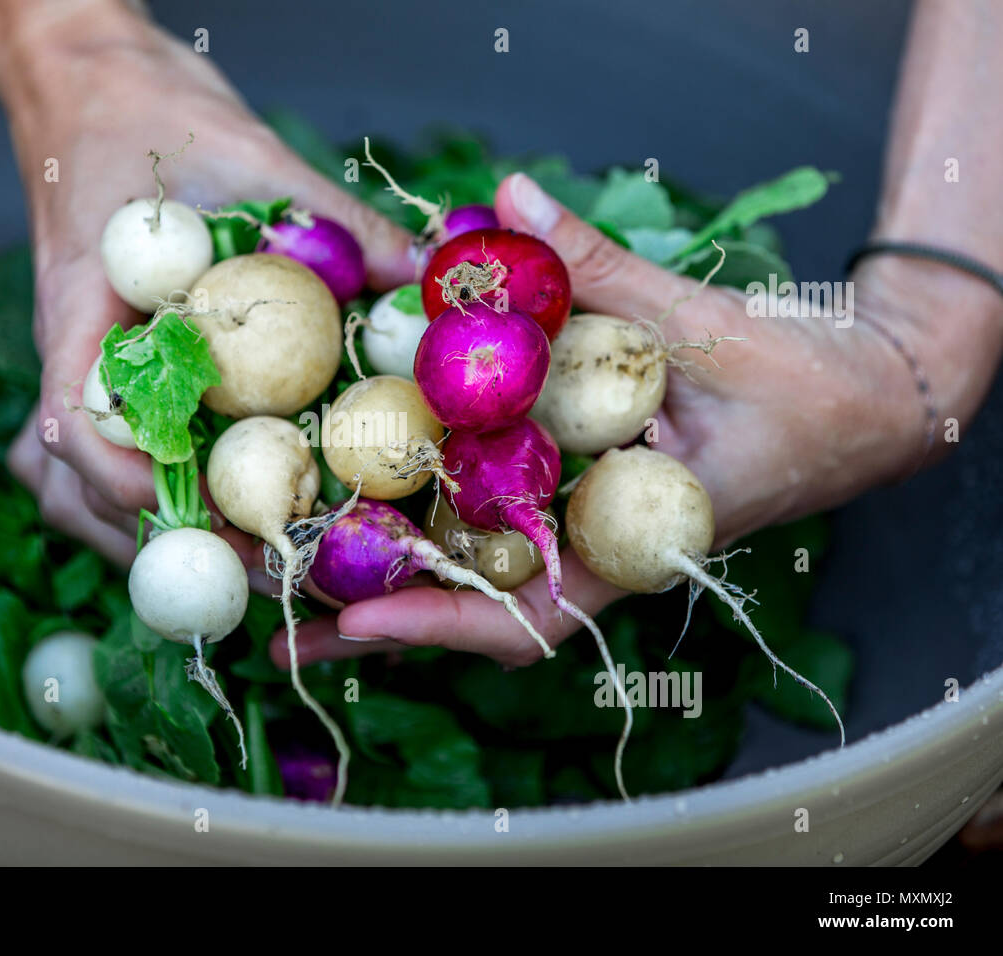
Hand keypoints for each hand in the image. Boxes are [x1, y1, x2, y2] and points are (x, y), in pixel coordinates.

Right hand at [0, 0, 414, 563]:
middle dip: (164, 540)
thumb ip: (334, 220)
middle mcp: (74, 356)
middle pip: (77, 485)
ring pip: (82, 487)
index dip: (131, 485)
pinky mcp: (113, 373)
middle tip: (265, 567)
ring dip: (156, 535)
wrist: (93, 86)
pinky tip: (229, 514)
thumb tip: (431, 278)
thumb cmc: (146, 111)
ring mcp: (85, 371)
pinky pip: (117, 456)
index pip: (74, 421)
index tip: (208, 517)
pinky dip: (162, 498)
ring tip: (253, 564)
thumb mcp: (247, 156)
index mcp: (82, 310)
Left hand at [275, 170, 980, 669]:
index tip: (358, 616)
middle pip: (477, 612)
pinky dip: (431, 518)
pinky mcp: (575, 496)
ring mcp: (583, 528)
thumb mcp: (702, 324)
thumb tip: (511, 196)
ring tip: (291, 586)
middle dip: (383, 625)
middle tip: (280, 633)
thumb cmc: (802, 382)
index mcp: (634, 541)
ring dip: (390, 582)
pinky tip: (365, 505)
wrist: (859, 399)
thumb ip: (600, 265)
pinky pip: (495, 521)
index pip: (530, 611)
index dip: (443, 619)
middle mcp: (597, 549)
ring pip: (476, 576)